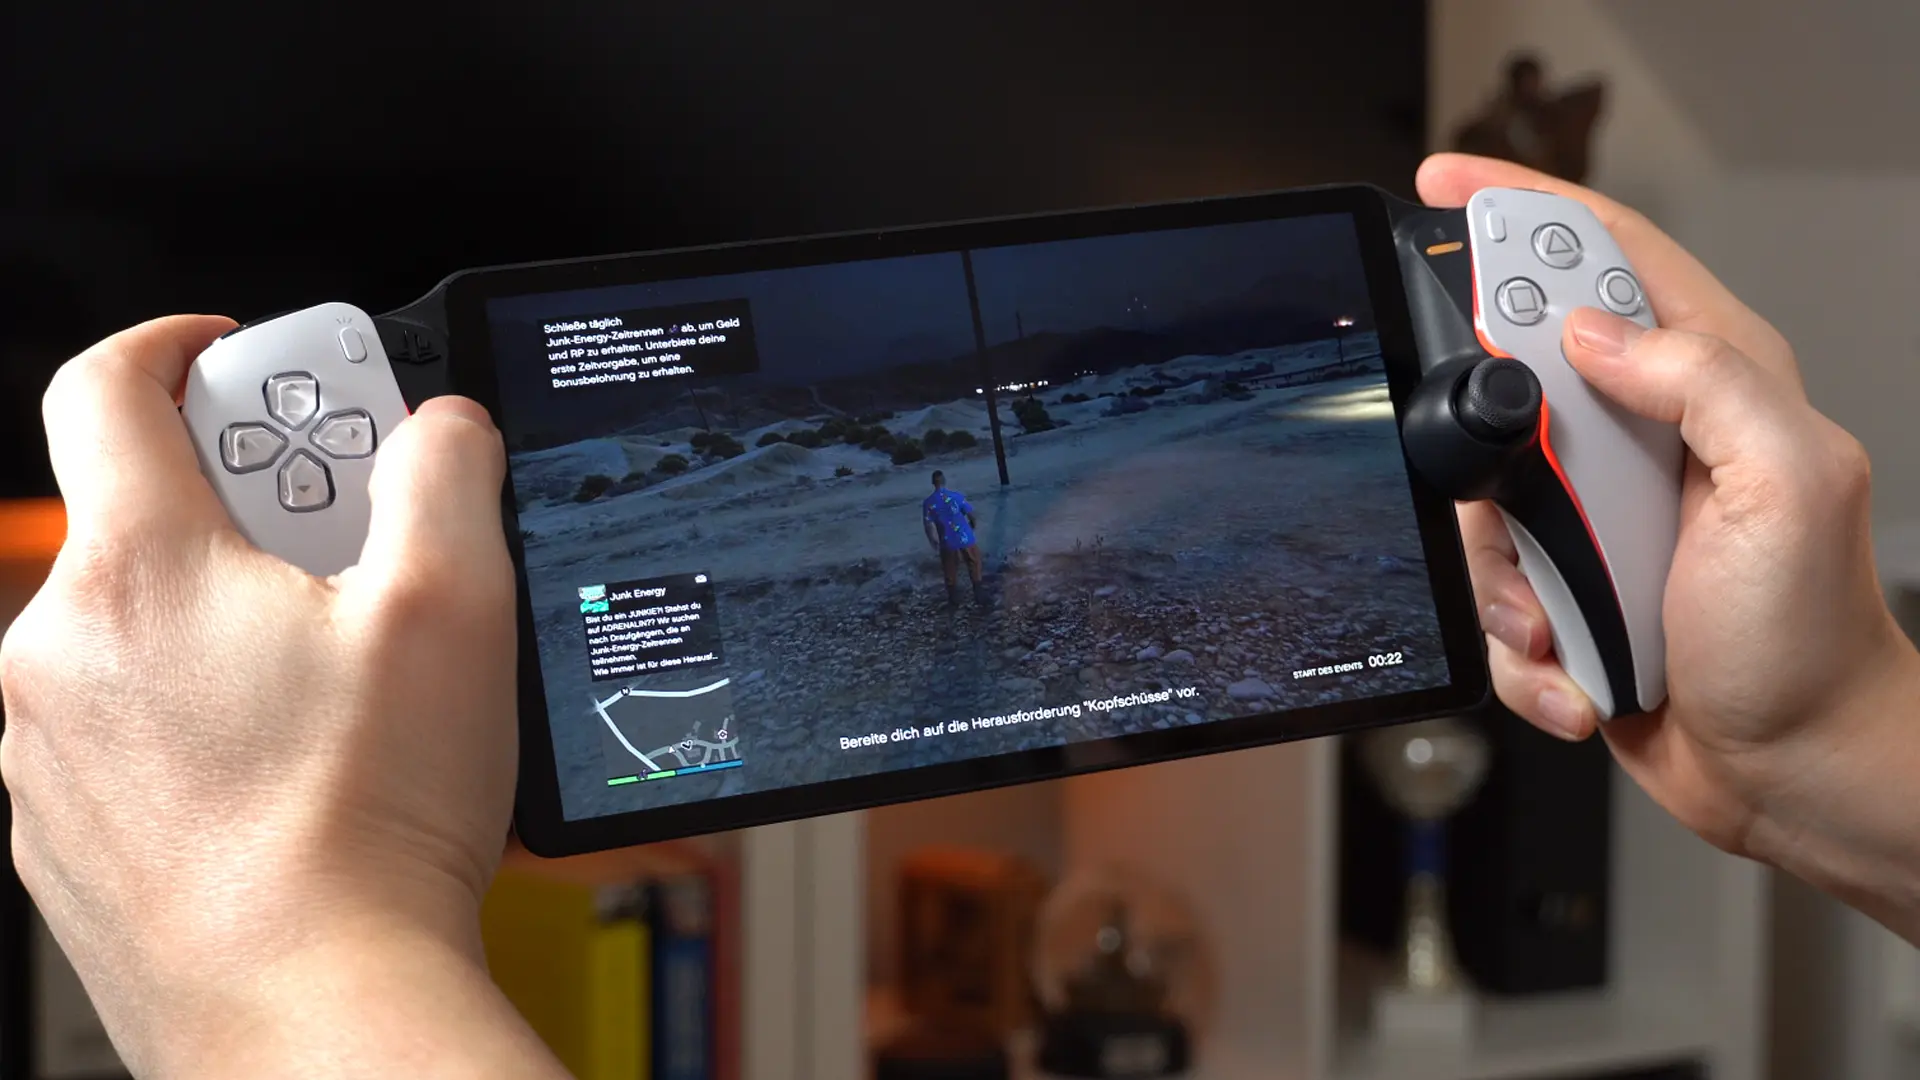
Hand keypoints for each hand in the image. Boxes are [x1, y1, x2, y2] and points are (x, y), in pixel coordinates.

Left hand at [0, 317, 563, 1075]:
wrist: (312, 1012)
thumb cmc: (367, 823)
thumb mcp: (454, 609)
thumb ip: (446, 477)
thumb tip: (443, 428)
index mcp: (139, 572)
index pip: (109, 388)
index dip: (183, 346)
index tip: (242, 355)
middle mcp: (59, 654)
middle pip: (145, 514)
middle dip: (256, 502)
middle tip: (355, 537)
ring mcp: (50, 756)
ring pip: (141, 631)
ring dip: (232, 616)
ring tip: (344, 674)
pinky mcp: (68, 839)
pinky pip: (130, 729)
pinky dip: (204, 712)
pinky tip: (298, 767)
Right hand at [1420, 154, 1919, 894]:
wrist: (1792, 770)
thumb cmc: (1809, 643)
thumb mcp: (1786, 485)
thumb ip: (1701, 380)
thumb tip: (1592, 330)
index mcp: (1712, 382)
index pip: (1606, 255)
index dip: (1521, 209)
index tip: (1445, 190)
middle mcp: (1647, 437)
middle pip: (1509, 379)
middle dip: (1487, 452)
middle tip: (1529, 507)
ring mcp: (1600, 512)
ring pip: (1480, 499)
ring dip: (1509, 576)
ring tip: (1572, 619)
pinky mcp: (1568, 582)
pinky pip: (1491, 590)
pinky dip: (1521, 644)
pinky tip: (1579, 663)